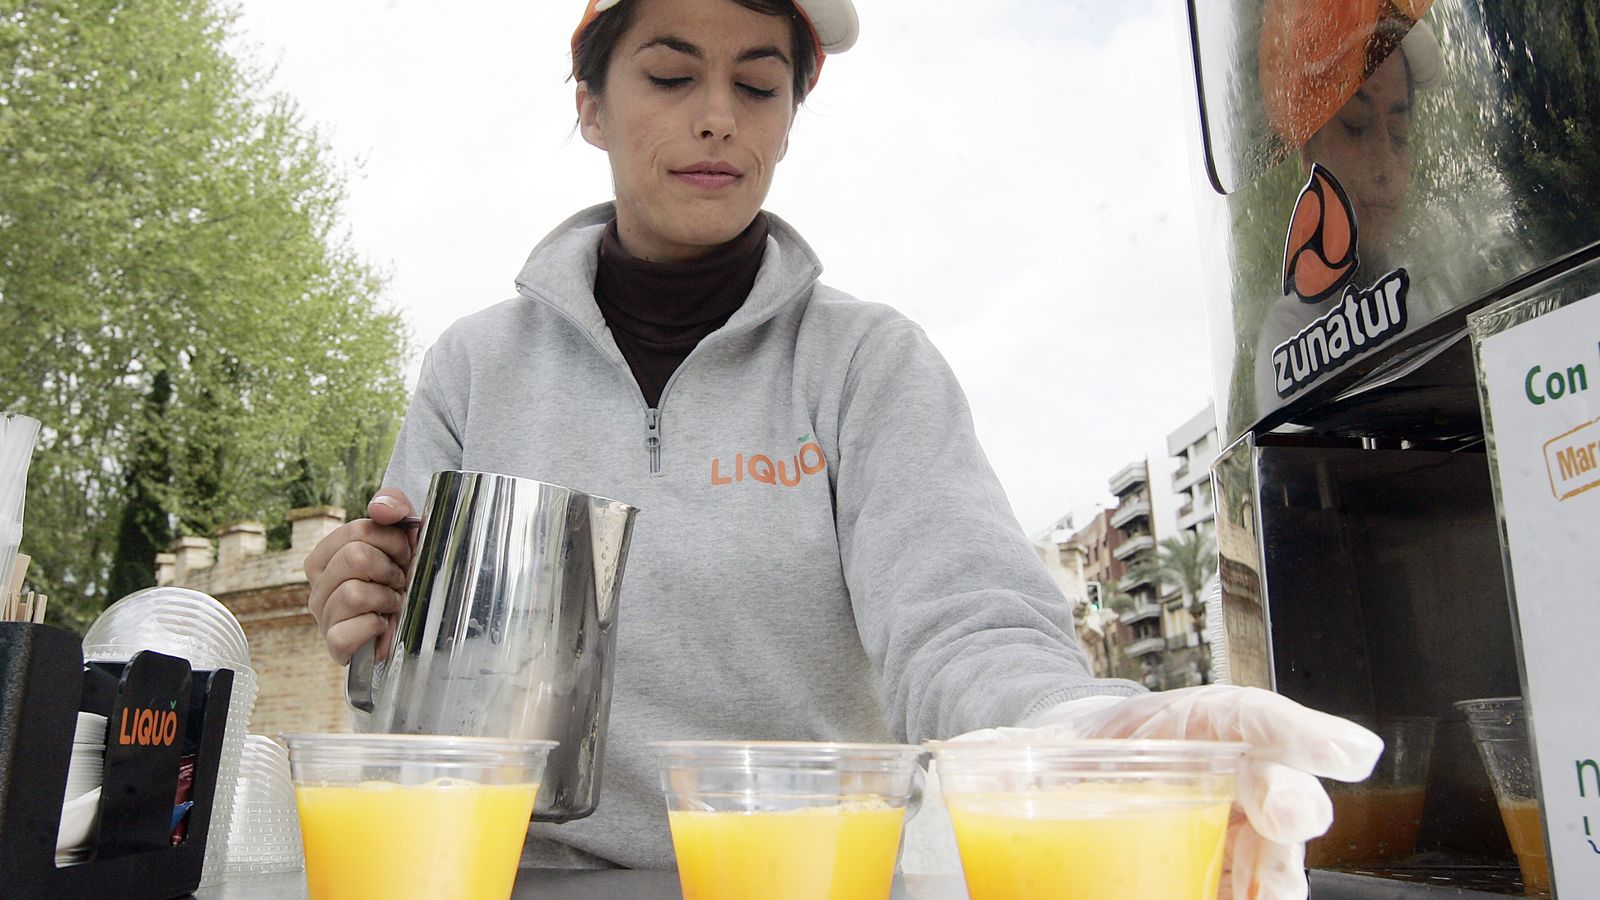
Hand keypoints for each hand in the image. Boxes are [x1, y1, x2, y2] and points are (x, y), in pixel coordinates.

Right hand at [303, 489, 416, 663]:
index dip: (391, 540)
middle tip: (399, 581)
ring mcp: (323, 617)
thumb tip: (379, 508)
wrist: (417, 626)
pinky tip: (383, 625)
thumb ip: (393, 506)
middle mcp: (317, 586)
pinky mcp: (334, 645)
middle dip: (391, 568)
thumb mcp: (403, 535)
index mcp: (325, 556)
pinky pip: (349, 630)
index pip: (358, 530)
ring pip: (353, 592)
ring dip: (386, 598)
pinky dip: (376, 626)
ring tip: (393, 603)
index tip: (403, 555)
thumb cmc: (403, 577)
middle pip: (355, 557)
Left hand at [992, 686, 1382, 899]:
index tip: (1349, 753)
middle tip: (1288, 815)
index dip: (1303, 733)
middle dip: (1291, 806)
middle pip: (1280, 791)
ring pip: (1275, 861)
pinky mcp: (1224, 876)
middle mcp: (1233, 776)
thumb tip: (944, 760)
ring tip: (1266, 899)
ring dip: (1276, 882)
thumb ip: (1001, 747)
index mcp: (1196, 724)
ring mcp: (1236, 832)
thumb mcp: (1041, 737)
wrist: (1070, 779)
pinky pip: (1242, 892)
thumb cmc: (1075, 752)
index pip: (1256, 718)